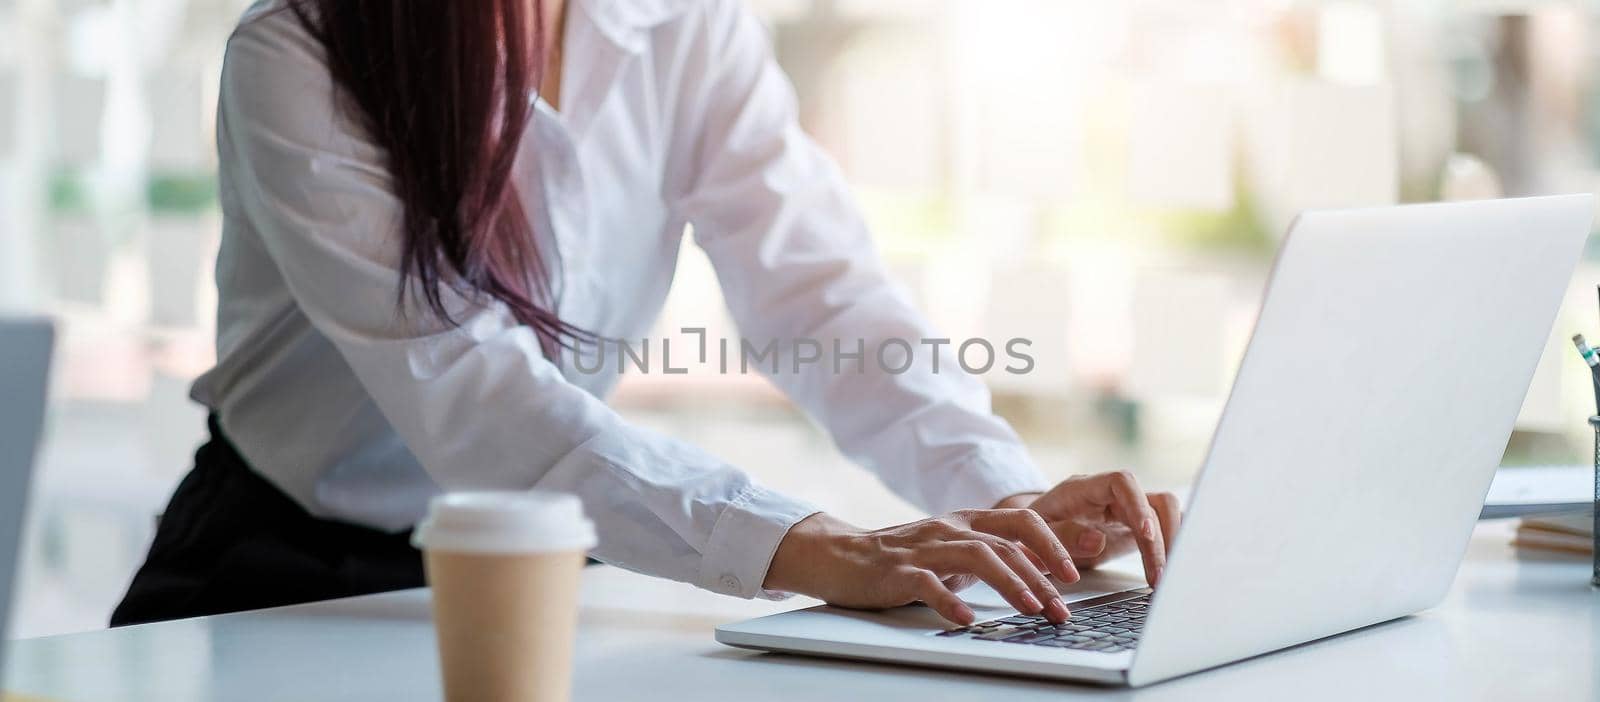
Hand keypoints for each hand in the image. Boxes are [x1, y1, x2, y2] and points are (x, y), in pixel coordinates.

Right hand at [763, 509, 1081, 625]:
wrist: (838, 555)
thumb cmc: (899, 558)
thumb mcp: (950, 551)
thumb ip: (988, 556)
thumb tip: (1037, 573)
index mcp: (966, 521)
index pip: (1020, 521)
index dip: (1051, 544)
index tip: (1073, 575)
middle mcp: (949, 528)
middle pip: (1006, 543)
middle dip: (1041, 576)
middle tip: (1061, 608)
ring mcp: (923, 548)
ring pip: (977, 557)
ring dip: (1010, 584)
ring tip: (1032, 609)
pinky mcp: (897, 571)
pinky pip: (928, 583)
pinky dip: (949, 600)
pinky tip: (966, 618)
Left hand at [995, 471, 1181, 585]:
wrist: (1030, 534)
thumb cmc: (1031, 532)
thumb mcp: (1034, 536)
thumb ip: (1062, 536)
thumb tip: (1097, 540)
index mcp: (1084, 489)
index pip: (1122, 482)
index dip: (1137, 504)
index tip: (1146, 534)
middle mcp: (1111, 496)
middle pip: (1154, 501)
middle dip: (1163, 537)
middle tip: (1159, 575)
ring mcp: (1126, 510)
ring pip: (1165, 514)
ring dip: (1172, 544)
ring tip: (1166, 579)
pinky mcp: (1135, 528)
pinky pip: (1164, 530)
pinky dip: (1172, 548)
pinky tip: (1171, 572)